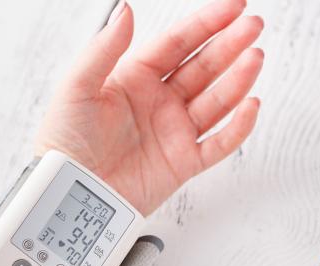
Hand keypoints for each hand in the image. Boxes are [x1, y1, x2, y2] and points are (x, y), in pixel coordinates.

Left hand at [35, 0, 263, 214]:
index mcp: (135, 78)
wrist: (67, 193)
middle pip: (203, 67)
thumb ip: (103, 49)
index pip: (177, 43)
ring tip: (255, 57)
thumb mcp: (77, 87)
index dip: (206, 23)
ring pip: (216, 101)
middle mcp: (159, 102)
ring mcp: (174, 132)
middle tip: (253, 25)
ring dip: (238, 79)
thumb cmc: (64, 141)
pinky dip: (237, 127)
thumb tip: (126, 10)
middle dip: (230, 45)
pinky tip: (250, 105)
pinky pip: (219, 144)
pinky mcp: (183, 163)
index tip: (233, 6)